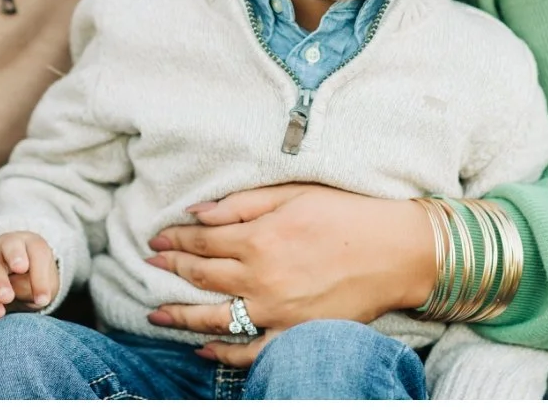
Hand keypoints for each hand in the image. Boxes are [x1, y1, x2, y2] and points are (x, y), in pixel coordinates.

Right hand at [0, 232, 58, 318]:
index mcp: (31, 242)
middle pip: (10, 246)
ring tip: (7, 299)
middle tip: (21, 270)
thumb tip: (16, 290)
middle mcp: (8, 243)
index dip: (40, 276)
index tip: (43, 299)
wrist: (12, 279)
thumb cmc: (33, 279)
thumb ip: (31, 285)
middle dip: (15, 258)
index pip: (37, 252)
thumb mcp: (42, 283)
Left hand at [142, 184, 434, 366]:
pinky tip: (203, 349)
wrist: (398, 252)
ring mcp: (276, 312)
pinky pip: (249, 352)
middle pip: (202, 275)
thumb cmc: (348, 215)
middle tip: (149, 263)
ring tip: (156, 313)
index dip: (175, 237)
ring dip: (180, 315)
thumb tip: (197, 211)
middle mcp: (261, 278)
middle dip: (171, 267)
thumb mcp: (294, 194)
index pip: (202, 239)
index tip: (157, 237)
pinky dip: (222, 354)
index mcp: (259, 238)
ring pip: (214, 317)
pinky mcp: (294, 335)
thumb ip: (242, 204)